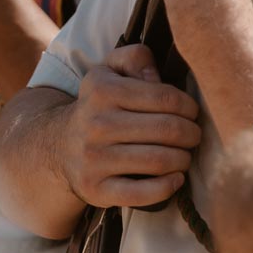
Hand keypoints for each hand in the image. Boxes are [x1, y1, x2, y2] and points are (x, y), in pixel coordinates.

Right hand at [57, 43, 204, 207]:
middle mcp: (96, 124)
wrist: (57, 146)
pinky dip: (168, 186)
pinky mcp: (96, 190)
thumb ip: (135, 58)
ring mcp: (94, 160)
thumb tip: (155, 77)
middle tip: (194, 136)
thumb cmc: (99, 106)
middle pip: (169, 130)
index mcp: (103, 90)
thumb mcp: (109, 70)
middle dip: (192, 134)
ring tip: (185, 155)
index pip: (166, 98)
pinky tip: (176, 178)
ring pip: (160, 160)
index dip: (189, 107)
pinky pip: (143, 193)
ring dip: (184, 159)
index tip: (192, 113)